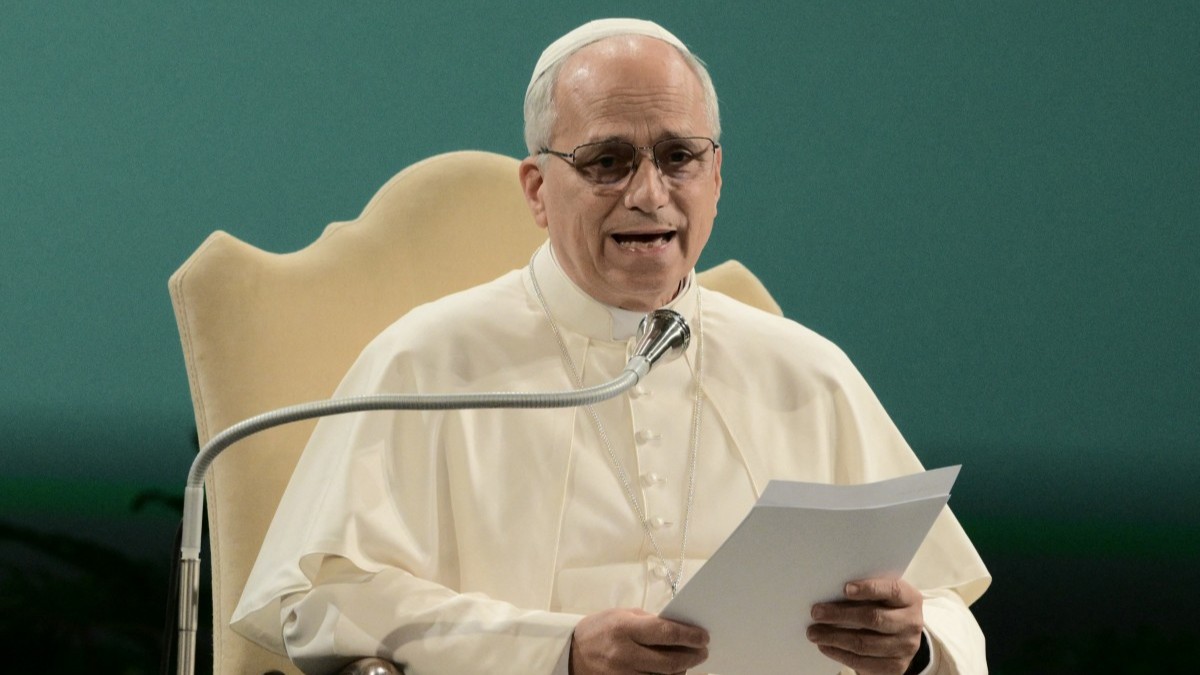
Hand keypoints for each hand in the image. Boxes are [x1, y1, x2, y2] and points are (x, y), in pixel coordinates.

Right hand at [570, 608, 708, 674]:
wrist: (570, 653)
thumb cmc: (600, 628)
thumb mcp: (623, 615)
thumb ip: (650, 622)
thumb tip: (679, 629)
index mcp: (625, 628)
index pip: (665, 632)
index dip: (689, 635)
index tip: (704, 636)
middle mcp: (625, 654)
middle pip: (669, 661)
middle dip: (692, 656)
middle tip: (703, 652)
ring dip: (681, 670)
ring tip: (687, 661)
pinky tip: (671, 672)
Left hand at [806, 577, 923, 674]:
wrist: (902, 636)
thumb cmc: (885, 608)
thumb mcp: (883, 595)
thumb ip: (865, 592)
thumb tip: (828, 590)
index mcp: (910, 598)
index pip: (891, 590)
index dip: (869, 589)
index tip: (845, 588)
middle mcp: (911, 623)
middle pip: (873, 618)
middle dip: (840, 615)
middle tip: (816, 612)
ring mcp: (906, 648)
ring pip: (865, 644)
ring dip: (834, 638)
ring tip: (814, 632)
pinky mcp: (896, 667)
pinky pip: (863, 662)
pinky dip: (839, 654)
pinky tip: (825, 646)